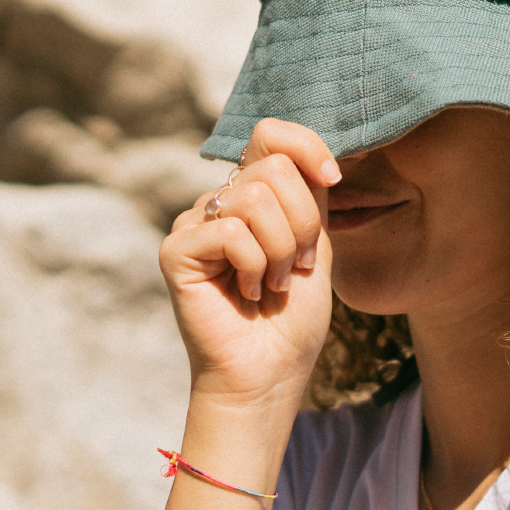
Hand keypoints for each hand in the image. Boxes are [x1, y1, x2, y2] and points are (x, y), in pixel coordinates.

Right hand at [159, 119, 341, 408]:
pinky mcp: (177, 250)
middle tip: (295, 267)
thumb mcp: (316, 243)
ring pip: (256, 199)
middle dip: (303, 224)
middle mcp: (219, 202)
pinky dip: (255, 267)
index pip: (271, 134)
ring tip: (272, 284)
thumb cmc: (292, 318)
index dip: (308, 147)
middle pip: (274, 169)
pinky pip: (232, 232)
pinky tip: (245, 293)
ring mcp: (194, 224)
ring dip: (281, 251)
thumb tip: (310, 153)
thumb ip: (310, 193)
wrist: (270, 374)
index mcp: (252, 194)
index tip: (332, 180)